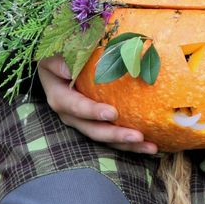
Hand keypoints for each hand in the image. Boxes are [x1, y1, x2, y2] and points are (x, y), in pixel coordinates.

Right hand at [38, 55, 157, 154]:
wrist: (60, 66)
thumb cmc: (59, 57)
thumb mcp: (53, 56)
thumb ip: (58, 62)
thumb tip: (68, 70)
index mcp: (60, 98)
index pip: (75, 107)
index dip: (92, 112)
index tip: (112, 113)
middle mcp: (72, 115)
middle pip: (93, 129)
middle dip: (115, 135)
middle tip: (137, 137)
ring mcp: (86, 122)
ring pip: (106, 137)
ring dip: (128, 144)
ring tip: (150, 147)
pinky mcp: (98, 123)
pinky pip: (114, 135)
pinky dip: (130, 142)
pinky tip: (151, 144)